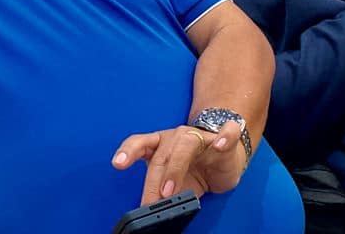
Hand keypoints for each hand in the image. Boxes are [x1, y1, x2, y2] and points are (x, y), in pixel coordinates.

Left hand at [112, 122, 246, 205]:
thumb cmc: (196, 167)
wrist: (226, 156)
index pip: (139, 144)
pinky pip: (226, 133)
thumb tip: (151, 211)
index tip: (118, 163)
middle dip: (154, 182)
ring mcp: (199, 136)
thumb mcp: (177, 183)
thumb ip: (164, 193)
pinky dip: (224, 138)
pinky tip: (219, 145)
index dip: (128, 152)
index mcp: (160, 144)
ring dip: (175, 168)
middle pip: (162, 156)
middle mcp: (176, 137)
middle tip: (151, 203)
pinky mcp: (223, 139)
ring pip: (185, 144)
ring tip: (169, 191)